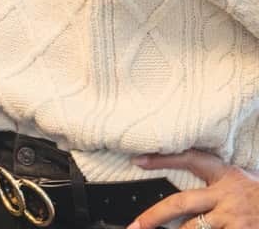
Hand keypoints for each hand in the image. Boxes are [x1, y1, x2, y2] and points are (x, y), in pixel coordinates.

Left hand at [126, 149, 258, 228]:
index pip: (189, 159)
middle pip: (181, 203)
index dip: (162, 160)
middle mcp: (226, 197)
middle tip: (135, 226)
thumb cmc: (258, 195)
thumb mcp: (237, 180)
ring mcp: (235, 219)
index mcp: (224, 176)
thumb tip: (174, 188)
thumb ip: (212, 185)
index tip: (138, 160)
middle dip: (154, 216)